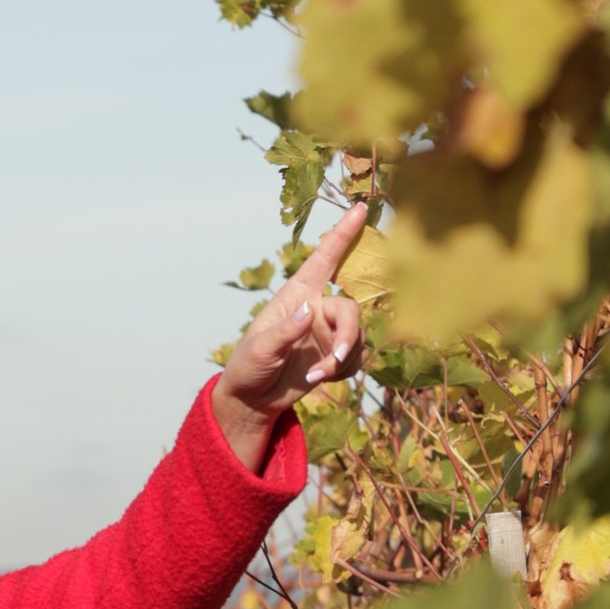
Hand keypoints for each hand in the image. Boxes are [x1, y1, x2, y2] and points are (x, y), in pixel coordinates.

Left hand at [211, 203, 369, 472]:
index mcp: (297, 295)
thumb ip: (286, 331)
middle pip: (350, 310)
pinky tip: (318, 379)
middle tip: (337, 358)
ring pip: (356, 337)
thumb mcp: (260, 350)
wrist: (252, 400)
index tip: (360, 208)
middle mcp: (317, 309)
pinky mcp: (333, 356)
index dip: (342, 234)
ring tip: (315, 376)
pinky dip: (342, 371)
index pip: (323, 259)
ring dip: (342, 359)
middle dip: (348, 335)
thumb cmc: (248, 367)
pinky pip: (355, 358)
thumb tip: (311, 309)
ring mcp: (327, 333)